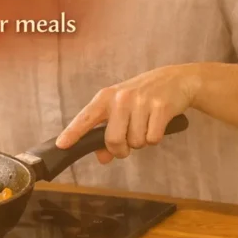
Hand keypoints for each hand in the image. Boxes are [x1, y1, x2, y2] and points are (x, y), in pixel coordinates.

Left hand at [55, 64, 201, 163]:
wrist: (175, 80)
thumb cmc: (142, 96)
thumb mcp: (121, 109)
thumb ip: (108, 132)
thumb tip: (103, 157)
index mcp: (106, 97)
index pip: (86, 117)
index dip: (73, 133)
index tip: (62, 145)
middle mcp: (121, 98)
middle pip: (113, 140)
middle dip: (121, 149)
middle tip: (128, 144)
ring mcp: (141, 102)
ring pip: (135, 142)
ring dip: (141, 141)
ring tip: (145, 125)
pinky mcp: (161, 108)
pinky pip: (153, 139)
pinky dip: (155, 137)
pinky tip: (157, 123)